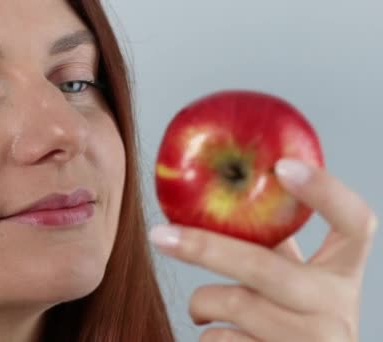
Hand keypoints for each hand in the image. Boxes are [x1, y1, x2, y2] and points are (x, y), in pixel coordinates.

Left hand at [149, 159, 377, 341]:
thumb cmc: (294, 324)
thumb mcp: (297, 285)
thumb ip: (274, 249)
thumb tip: (224, 195)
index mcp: (342, 274)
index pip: (354, 222)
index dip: (325, 190)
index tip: (282, 166)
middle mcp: (337, 307)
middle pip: (263, 265)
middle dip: (204, 248)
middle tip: (161, 235)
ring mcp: (314, 341)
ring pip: (234, 305)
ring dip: (201, 304)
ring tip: (200, 308)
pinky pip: (222, 340)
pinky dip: (207, 334)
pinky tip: (216, 334)